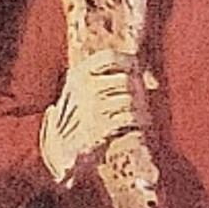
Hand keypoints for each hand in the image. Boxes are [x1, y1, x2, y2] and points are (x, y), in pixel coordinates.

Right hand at [39, 51, 142, 186]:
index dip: (128, 61)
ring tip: (141, 116)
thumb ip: (105, 77)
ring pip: (129, 99)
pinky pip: (128, 118)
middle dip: (138, 90)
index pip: (109, 56)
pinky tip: (136, 126)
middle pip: (125, 80)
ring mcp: (91, 105)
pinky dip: (137, 122)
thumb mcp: (83, 92)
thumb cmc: (80, 118)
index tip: (138, 68)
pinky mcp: (99, 125)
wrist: (65, 150)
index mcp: (79, 74)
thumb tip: (143, 68)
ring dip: (139, 108)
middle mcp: (84, 86)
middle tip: (142, 100)